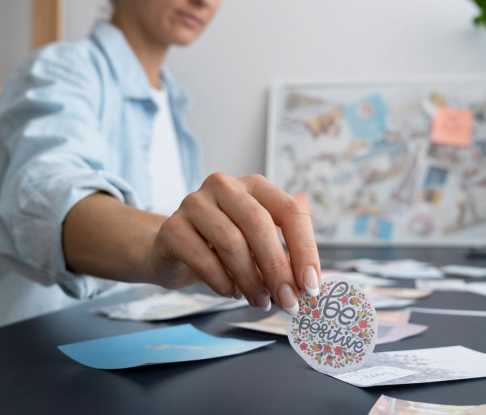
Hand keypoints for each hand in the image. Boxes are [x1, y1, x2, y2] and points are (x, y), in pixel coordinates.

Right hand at [148, 173, 320, 314]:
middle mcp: (225, 186)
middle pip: (259, 223)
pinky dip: (222, 282)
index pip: (290, 211)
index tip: (312, 285)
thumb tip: (314, 281)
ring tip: (260, 301)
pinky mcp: (172, 228)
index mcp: (255, 185)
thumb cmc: (224, 246)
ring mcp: (194, 203)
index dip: (305, 249)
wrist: (172, 249)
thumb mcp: (259, 242)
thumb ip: (286, 252)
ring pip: (230, 241)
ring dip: (250, 279)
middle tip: (288, 301)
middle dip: (277, 267)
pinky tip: (231, 293)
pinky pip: (202, 258)